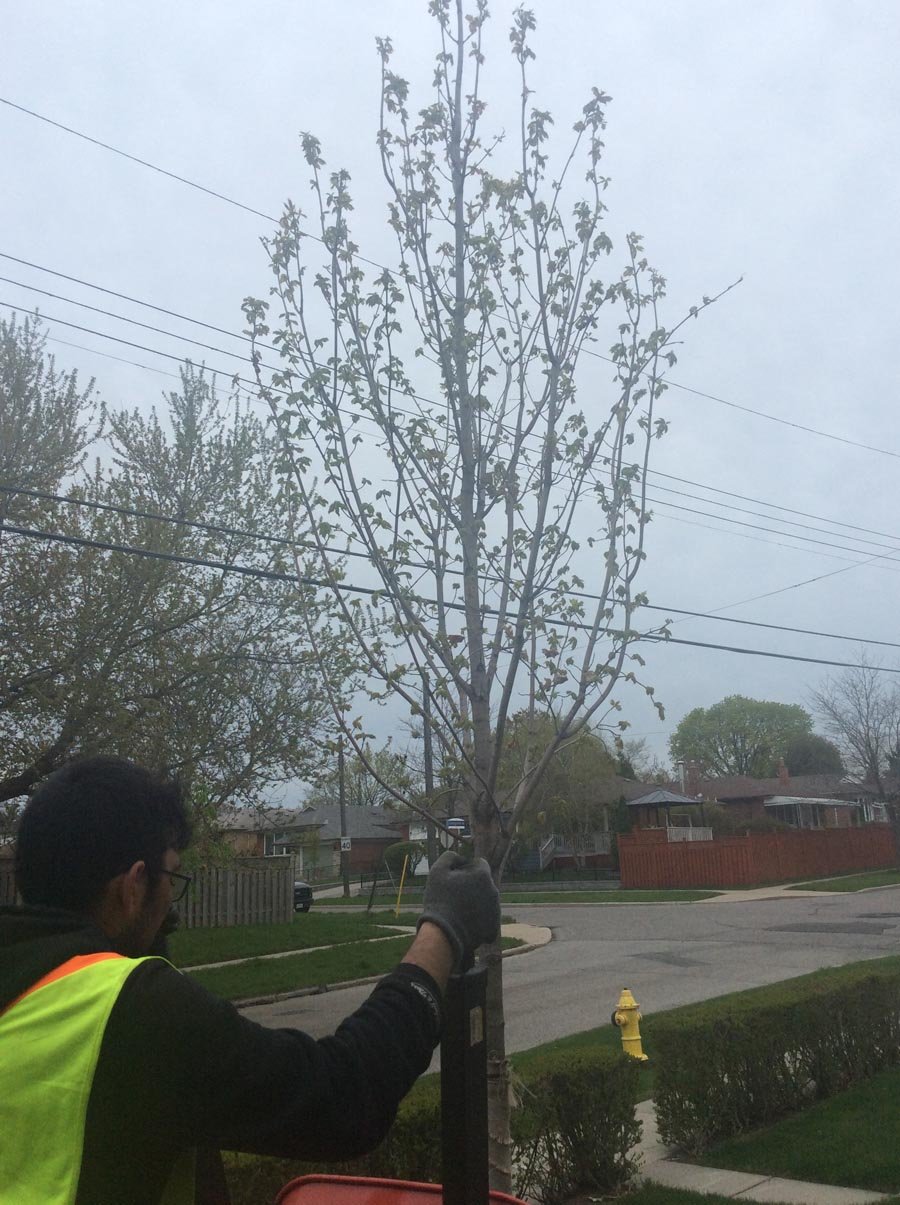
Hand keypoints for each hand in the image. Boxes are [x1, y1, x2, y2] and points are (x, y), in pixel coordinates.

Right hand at [417, 850, 499, 968]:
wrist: (443, 934)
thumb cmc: (439, 900)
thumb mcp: (438, 870)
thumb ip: (450, 856)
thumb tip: (460, 857)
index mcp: (483, 875)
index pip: (479, 864)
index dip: (466, 868)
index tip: (455, 878)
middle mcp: (494, 891)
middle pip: (484, 883)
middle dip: (472, 885)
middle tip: (454, 896)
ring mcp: (495, 911)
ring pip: (486, 901)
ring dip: (476, 902)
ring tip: (458, 911)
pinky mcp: (493, 928)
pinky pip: (486, 919)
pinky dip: (478, 920)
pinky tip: (464, 923)